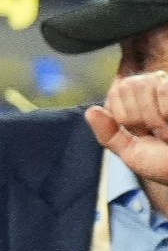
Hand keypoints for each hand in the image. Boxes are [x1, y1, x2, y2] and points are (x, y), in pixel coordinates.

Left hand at [88, 71, 167, 193]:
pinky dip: (165, 111)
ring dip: (153, 117)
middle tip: (157, 134)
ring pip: (144, 85)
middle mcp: (159, 91)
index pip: (116, 91)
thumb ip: (109, 135)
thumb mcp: (133, 154)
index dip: (124, 116)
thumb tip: (90, 111)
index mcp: (142, 103)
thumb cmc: (167, 165)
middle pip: (127, 85)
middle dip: (136, 117)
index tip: (143, 133)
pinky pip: (163, 89)